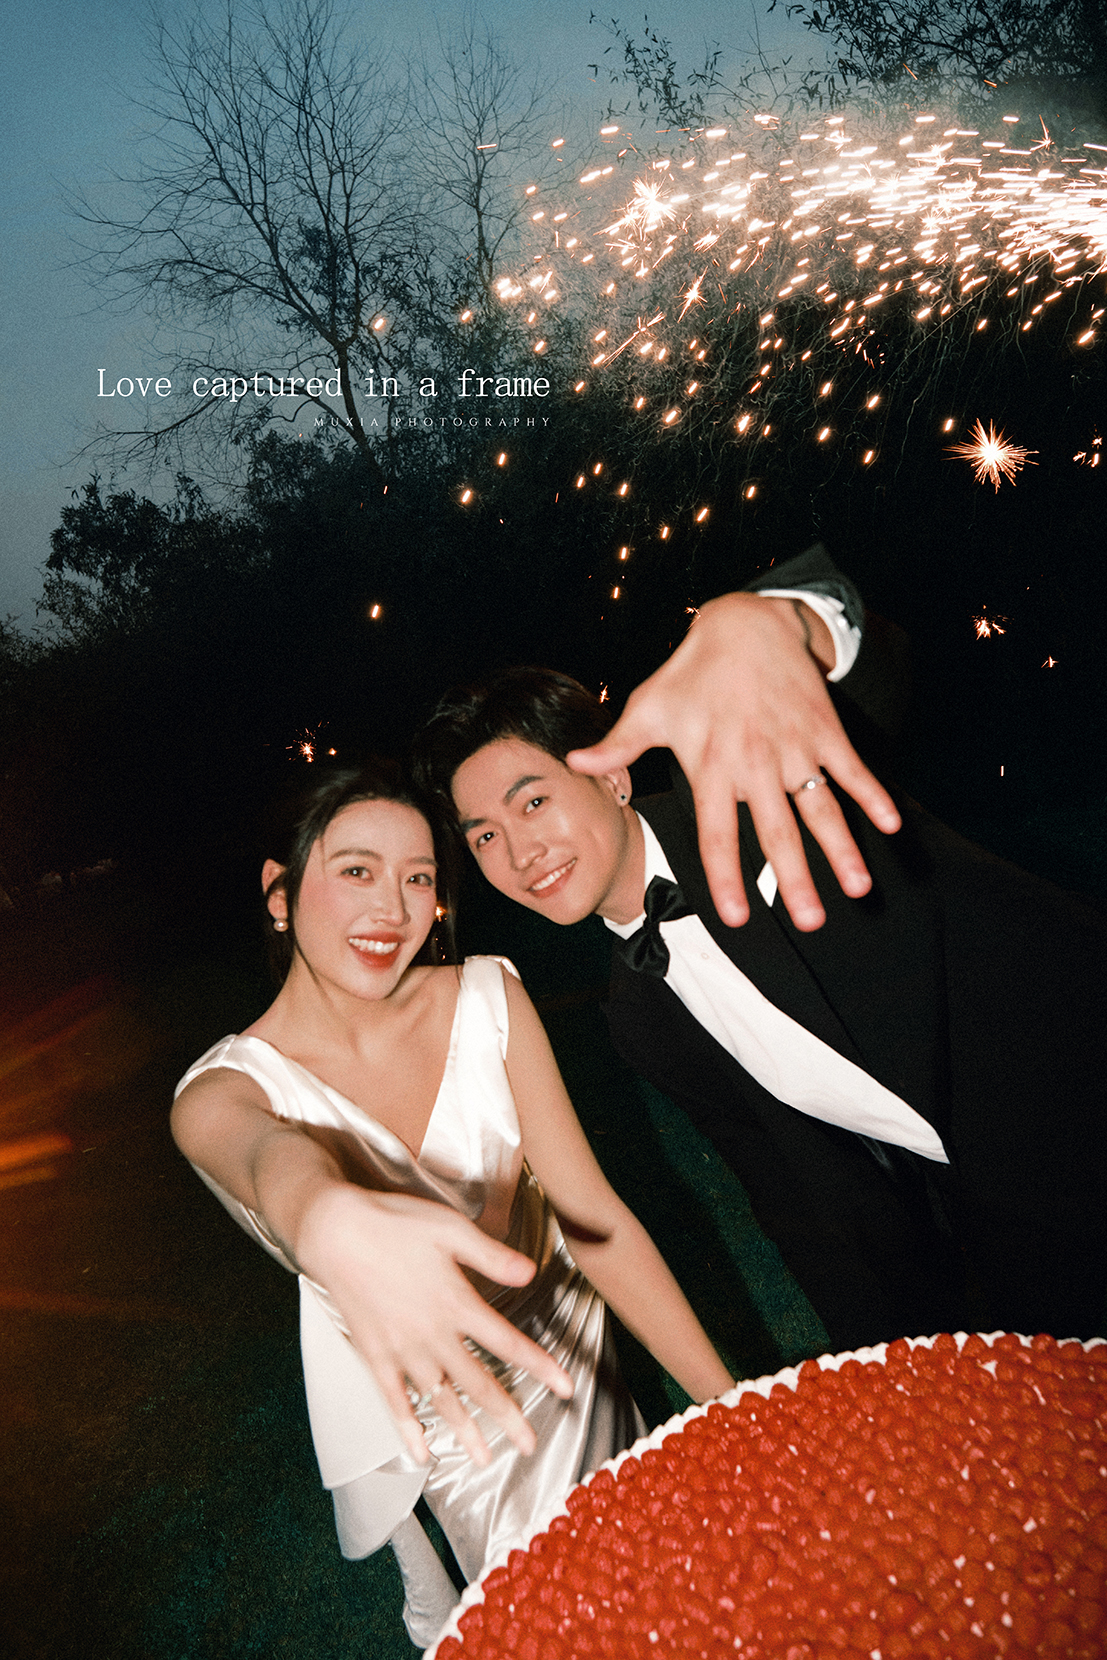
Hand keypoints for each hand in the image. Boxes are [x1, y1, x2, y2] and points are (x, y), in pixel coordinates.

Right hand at [298, 1185, 572, 1466]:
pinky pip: (394, 1402)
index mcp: (457, 1304)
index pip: (509, 1344)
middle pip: (479, 1384)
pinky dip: (408, 1430)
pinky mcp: (375, 1356)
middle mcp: (433, 1336)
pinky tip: (421, 1453)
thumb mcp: (450, 1229)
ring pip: (441, 1400)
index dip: (541, 1367)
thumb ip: (492, 1256)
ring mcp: (402, 1351)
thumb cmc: (396, 1225)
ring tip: (485, 1461)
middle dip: (508, 1417)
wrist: (335, 1233)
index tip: (567, 1389)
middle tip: (530, 1445)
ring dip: (465, 1432)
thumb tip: (532, 1273)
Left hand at [567, 591, 899, 930]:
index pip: (719, 834)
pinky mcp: (823, 730)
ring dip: (841, 849)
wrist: (746, 622)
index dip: (727, 877)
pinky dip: (872, 795)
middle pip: (777, 833)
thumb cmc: (691, 671)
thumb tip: (575, 764)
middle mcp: (756, 763)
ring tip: (858, 888)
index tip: (738, 918)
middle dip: (796, 880)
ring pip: (821, 808)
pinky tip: (890, 825)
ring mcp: (795, 748)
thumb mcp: (649, 706)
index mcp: (712, 766)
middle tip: (810, 924)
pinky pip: (852, 769)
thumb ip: (617, 745)